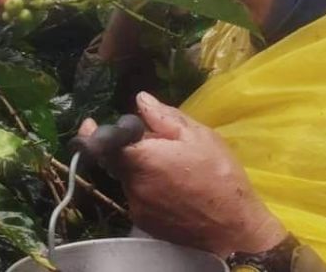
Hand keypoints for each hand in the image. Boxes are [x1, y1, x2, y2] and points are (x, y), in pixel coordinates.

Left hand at [79, 92, 286, 256]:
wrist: (235, 225)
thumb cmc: (220, 174)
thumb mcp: (197, 135)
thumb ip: (163, 117)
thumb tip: (140, 99)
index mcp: (141, 160)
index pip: (101, 144)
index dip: (93, 133)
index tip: (90, 124)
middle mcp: (132, 185)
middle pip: (116, 161)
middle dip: (128, 150)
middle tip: (156, 147)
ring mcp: (137, 207)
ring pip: (128, 180)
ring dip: (140, 171)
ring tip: (173, 171)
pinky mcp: (145, 223)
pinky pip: (138, 198)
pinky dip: (148, 189)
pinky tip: (174, 189)